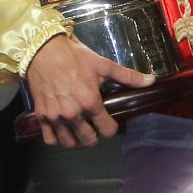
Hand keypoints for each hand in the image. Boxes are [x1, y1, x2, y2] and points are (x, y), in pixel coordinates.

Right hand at [21, 34, 153, 147]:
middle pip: (89, 141)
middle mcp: (73, 113)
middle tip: (94, 127)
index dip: (111, 127)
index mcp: (90, 102)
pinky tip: (62, 131)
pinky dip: (57, 139)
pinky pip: (50, 139)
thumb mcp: (103, 65)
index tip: (108, 121)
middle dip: (94, 136)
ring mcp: (56, 116)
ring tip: (79, 131)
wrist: (42, 50)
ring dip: (76, 140)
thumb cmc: (74, 57)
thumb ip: (127, 76)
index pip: (107, 130)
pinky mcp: (42, 115)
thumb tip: (151, 80)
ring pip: (69, 143)